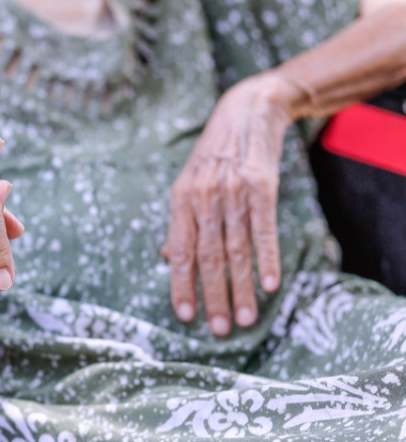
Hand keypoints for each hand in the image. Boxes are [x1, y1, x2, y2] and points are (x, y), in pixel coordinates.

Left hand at [162, 74, 301, 336]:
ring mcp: (231, 192)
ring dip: (242, 288)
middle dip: (213, 297)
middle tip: (221, 330)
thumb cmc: (215, 155)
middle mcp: (202, 198)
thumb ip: (181, 222)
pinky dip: (266, 258)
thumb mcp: (188, 183)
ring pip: (235, 249)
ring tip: (247, 319)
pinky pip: (263, 228)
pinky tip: (270, 284)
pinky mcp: (261, 186)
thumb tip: (171, 259)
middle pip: (207, 257)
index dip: (181, 285)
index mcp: (180, 201)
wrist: (246, 111)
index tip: (185, 317)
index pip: (179, 252)